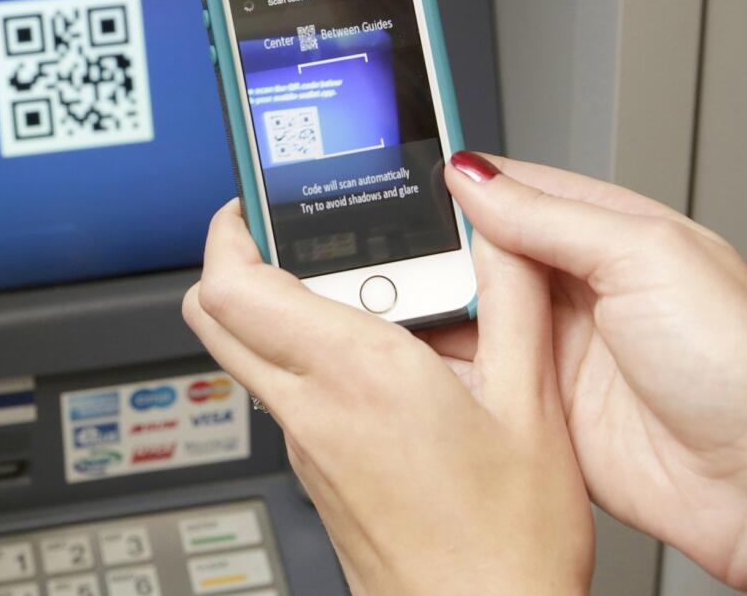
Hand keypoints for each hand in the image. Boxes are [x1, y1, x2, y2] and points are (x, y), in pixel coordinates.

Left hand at [182, 200, 593, 595]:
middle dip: (232, 259)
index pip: (233, 285)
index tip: (255, 199)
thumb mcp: (532, 407)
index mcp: (357, 375)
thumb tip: (500, 229)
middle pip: (214, 315)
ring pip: (245, 353)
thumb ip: (513, 301)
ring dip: (272, 306)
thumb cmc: (506, 548)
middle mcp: (312, 408)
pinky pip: (281, 392)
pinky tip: (374, 353)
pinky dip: (302, 356)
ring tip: (352, 285)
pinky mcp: (315, 471)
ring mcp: (304, 445)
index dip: (228, 228)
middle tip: (285, 232)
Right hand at [424, 152, 746, 595]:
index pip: (518, 191)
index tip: (402, 184)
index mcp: (610, 233)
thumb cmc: (741, 367)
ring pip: (473, 314)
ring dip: (434, 308)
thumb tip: (476, 177)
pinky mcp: (542, 408)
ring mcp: (559, 349)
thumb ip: (552, 218)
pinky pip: (477, 378)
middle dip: (437, 252)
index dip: (462, 186)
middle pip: (483, 253)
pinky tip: (411, 359)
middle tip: (386, 254)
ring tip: (387, 301)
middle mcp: (579, 288)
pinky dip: (442, 370)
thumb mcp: (646, 259)